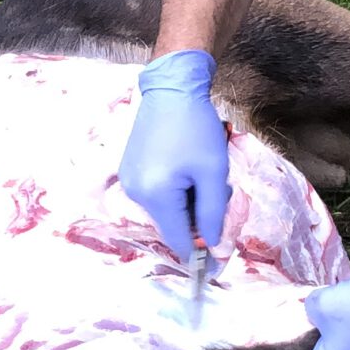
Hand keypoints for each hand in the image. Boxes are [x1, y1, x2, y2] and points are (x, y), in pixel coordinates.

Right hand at [120, 50, 229, 261]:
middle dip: (198, 216)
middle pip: (172, 224)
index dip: (199, 253)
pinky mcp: (130, 169)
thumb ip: (213, 214)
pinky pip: (158, 193)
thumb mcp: (213, 172)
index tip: (218, 261)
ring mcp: (130, 181)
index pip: (178, 240)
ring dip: (189, 201)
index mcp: (155, 196)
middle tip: (220, 190)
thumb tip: (213, 247)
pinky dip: (176, 190)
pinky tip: (188, 166)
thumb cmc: (196, 128)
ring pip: (166, 209)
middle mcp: (136, 193)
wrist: (171, 88)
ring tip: (203, 172)